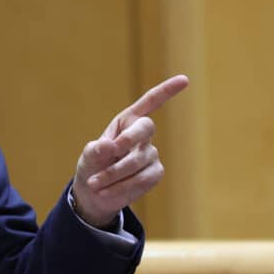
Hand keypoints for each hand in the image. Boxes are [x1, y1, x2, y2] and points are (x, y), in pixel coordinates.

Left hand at [71, 74, 189, 227]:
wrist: (94, 193)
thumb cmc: (92, 165)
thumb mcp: (89, 155)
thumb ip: (97, 149)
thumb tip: (109, 147)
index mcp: (126, 121)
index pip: (149, 102)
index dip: (166, 91)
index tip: (184, 80)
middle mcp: (142, 134)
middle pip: (146, 127)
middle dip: (127, 139)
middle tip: (108, 152)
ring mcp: (151, 154)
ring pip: (136, 161)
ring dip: (112, 174)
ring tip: (94, 183)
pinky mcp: (154, 173)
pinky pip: (141, 179)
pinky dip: (120, 187)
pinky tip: (106, 191)